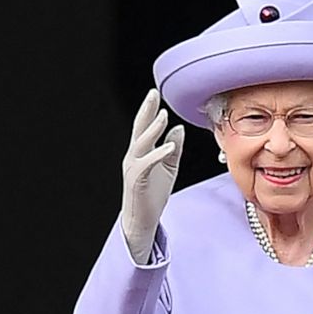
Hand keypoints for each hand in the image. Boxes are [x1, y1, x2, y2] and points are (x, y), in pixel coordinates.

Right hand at [121, 89, 184, 262]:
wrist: (142, 219)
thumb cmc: (153, 194)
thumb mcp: (168, 167)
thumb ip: (173, 148)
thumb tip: (178, 128)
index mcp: (141, 152)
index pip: (144, 126)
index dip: (149, 110)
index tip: (155, 94)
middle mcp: (134, 157)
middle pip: (139, 129)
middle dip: (146, 111)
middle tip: (152, 94)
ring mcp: (134, 168)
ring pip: (141, 144)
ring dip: (152, 129)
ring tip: (163, 116)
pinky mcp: (137, 180)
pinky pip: (147, 164)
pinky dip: (158, 154)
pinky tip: (169, 146)